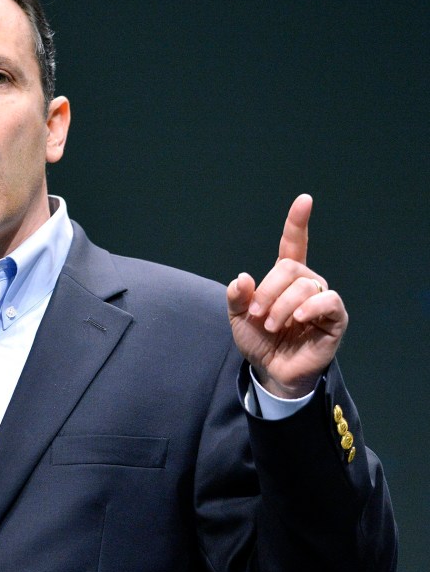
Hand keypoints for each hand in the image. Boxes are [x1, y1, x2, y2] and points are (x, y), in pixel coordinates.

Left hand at [227, 195, 347, 397]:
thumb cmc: (259, 341)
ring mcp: (322, 300)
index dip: (297, 223)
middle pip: (290, 268)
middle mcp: (306, 284)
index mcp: (284, 279)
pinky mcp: (335, 319)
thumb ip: (237, 297)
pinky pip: (328, 301)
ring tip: (272, 325)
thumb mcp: (239, 318)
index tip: (304, 201)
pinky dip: (310, 306)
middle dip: (268, 290)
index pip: (293, 245)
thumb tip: (242, 278)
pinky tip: (297, 317)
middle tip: (258, 315)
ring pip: (305, 285)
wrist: (271, 371)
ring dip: (281, 305)